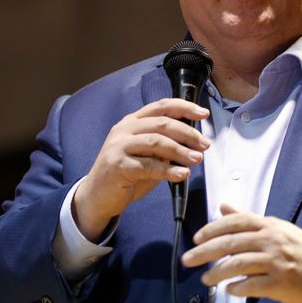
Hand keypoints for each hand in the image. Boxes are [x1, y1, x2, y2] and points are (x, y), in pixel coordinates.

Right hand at [73, 98, 209, 240]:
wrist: (97, 196)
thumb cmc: (126, 173)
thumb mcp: (146, 154)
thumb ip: (164, 145)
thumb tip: (194, 142)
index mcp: (132, 121)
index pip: (161, 107)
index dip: (184, 107)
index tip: (203, 114)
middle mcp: (124, 130)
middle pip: (162, 124)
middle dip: (187, 133)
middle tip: (204, 145)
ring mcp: (119, 146)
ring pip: (156, 142)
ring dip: (180, 151)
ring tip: (196, 159)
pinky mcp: (117, 166)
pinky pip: (148, 166)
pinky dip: (168, 170)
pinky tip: (182, 174)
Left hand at [182, 203, 301, 302]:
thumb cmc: (297, 249)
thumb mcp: (275, 227)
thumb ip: (247, 219)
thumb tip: (223, 206)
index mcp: (267, 225)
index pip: (234, 222)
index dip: (212, 229)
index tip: (197, 238)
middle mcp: (270, 240)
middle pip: (230, 243)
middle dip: (205, 252)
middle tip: (188, 260)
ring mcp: (275, 261)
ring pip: (238, 264)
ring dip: (217, 273)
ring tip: (206, 280)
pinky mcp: (280, 282)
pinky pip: (252, 285)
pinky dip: (237, 288)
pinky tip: (229, 290)